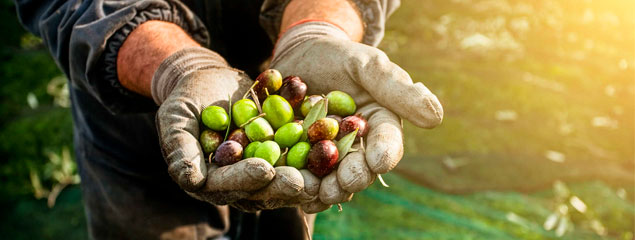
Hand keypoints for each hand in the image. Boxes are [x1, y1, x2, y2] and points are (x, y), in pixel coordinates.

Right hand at [154, 47, 311, 210]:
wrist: (210, 80)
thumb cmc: (186, 98)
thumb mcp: (176, 118)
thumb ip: (180, 148)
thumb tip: (190, 180)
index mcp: (209, 180)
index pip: (227, 184)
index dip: (245, 179)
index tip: (263, 170)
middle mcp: (238, 182)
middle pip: (262, 188)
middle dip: (283, 184)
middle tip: (303, 181)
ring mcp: (262, 169)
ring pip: (286, 178)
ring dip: (307, 176)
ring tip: (325, 170)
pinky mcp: (282, 155)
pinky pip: (301, 156)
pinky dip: (318, 153)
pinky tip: (336, 148)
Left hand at [270, 22, 443, 212]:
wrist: (301, 55)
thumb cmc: (339, 56)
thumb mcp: (367, 64)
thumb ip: (396, 88)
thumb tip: (435, 117)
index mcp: (380, 125)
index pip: (388, 143)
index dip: (384, 154)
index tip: (378, 162)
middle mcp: (358, 146)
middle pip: (360, 168)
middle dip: (353, 178)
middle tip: (344, 184)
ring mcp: (328, 155)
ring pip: (331, 178)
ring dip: (325, 189)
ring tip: (316, 193)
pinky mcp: (301, 157)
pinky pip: (302, 175)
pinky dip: (298, 185)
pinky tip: (293, 192)